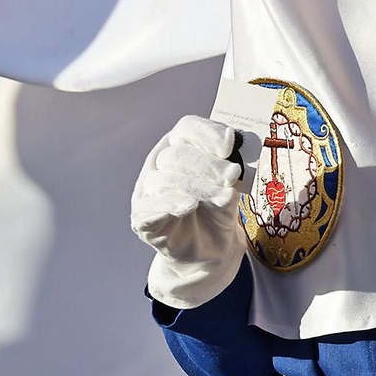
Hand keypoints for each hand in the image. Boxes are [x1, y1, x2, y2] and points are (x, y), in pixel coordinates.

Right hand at [131, 115, 248, 308]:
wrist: (210, 247)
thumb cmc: (218, 207)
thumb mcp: (229, 182)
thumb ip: (231, 162)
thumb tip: (234, 141)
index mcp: (179, 145)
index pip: (187, 128)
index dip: (207, 134)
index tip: (230, 145)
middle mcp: (158, 163)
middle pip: (177, 154)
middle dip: (208, 165)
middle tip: (233, 175)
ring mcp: (146, 189)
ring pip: (166, 180)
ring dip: (200, 188)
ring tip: (225, 197)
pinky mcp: (141, 216)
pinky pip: (151, 206)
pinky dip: (172, 204)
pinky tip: (191, 206)